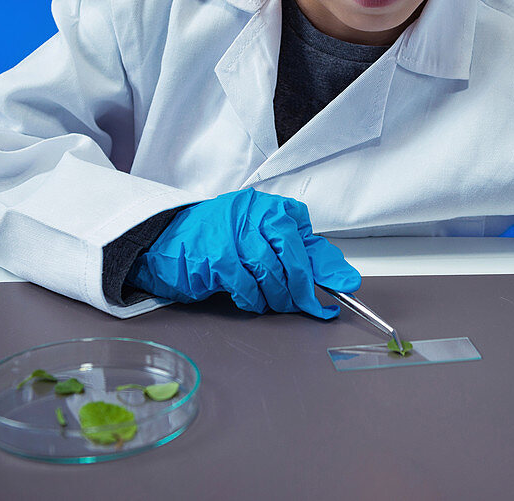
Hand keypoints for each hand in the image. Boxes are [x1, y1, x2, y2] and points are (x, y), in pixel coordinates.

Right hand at [127, 189, 359, 318]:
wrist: (168, 238)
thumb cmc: (221, 240)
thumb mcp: (264, 241)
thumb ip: (303, 256)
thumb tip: (344, 279)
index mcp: (271, 208)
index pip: (308, 237)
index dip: (327, 267)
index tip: (345, 287)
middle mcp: (255, 214)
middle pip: (293, 256)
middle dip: (302, 288)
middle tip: (307, 306)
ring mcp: (234, 233)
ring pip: (271, 272)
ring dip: (277, 298)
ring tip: (275, 304)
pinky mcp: (216, 255)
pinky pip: (246, 285)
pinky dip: (253, 299)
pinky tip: (251, 299)